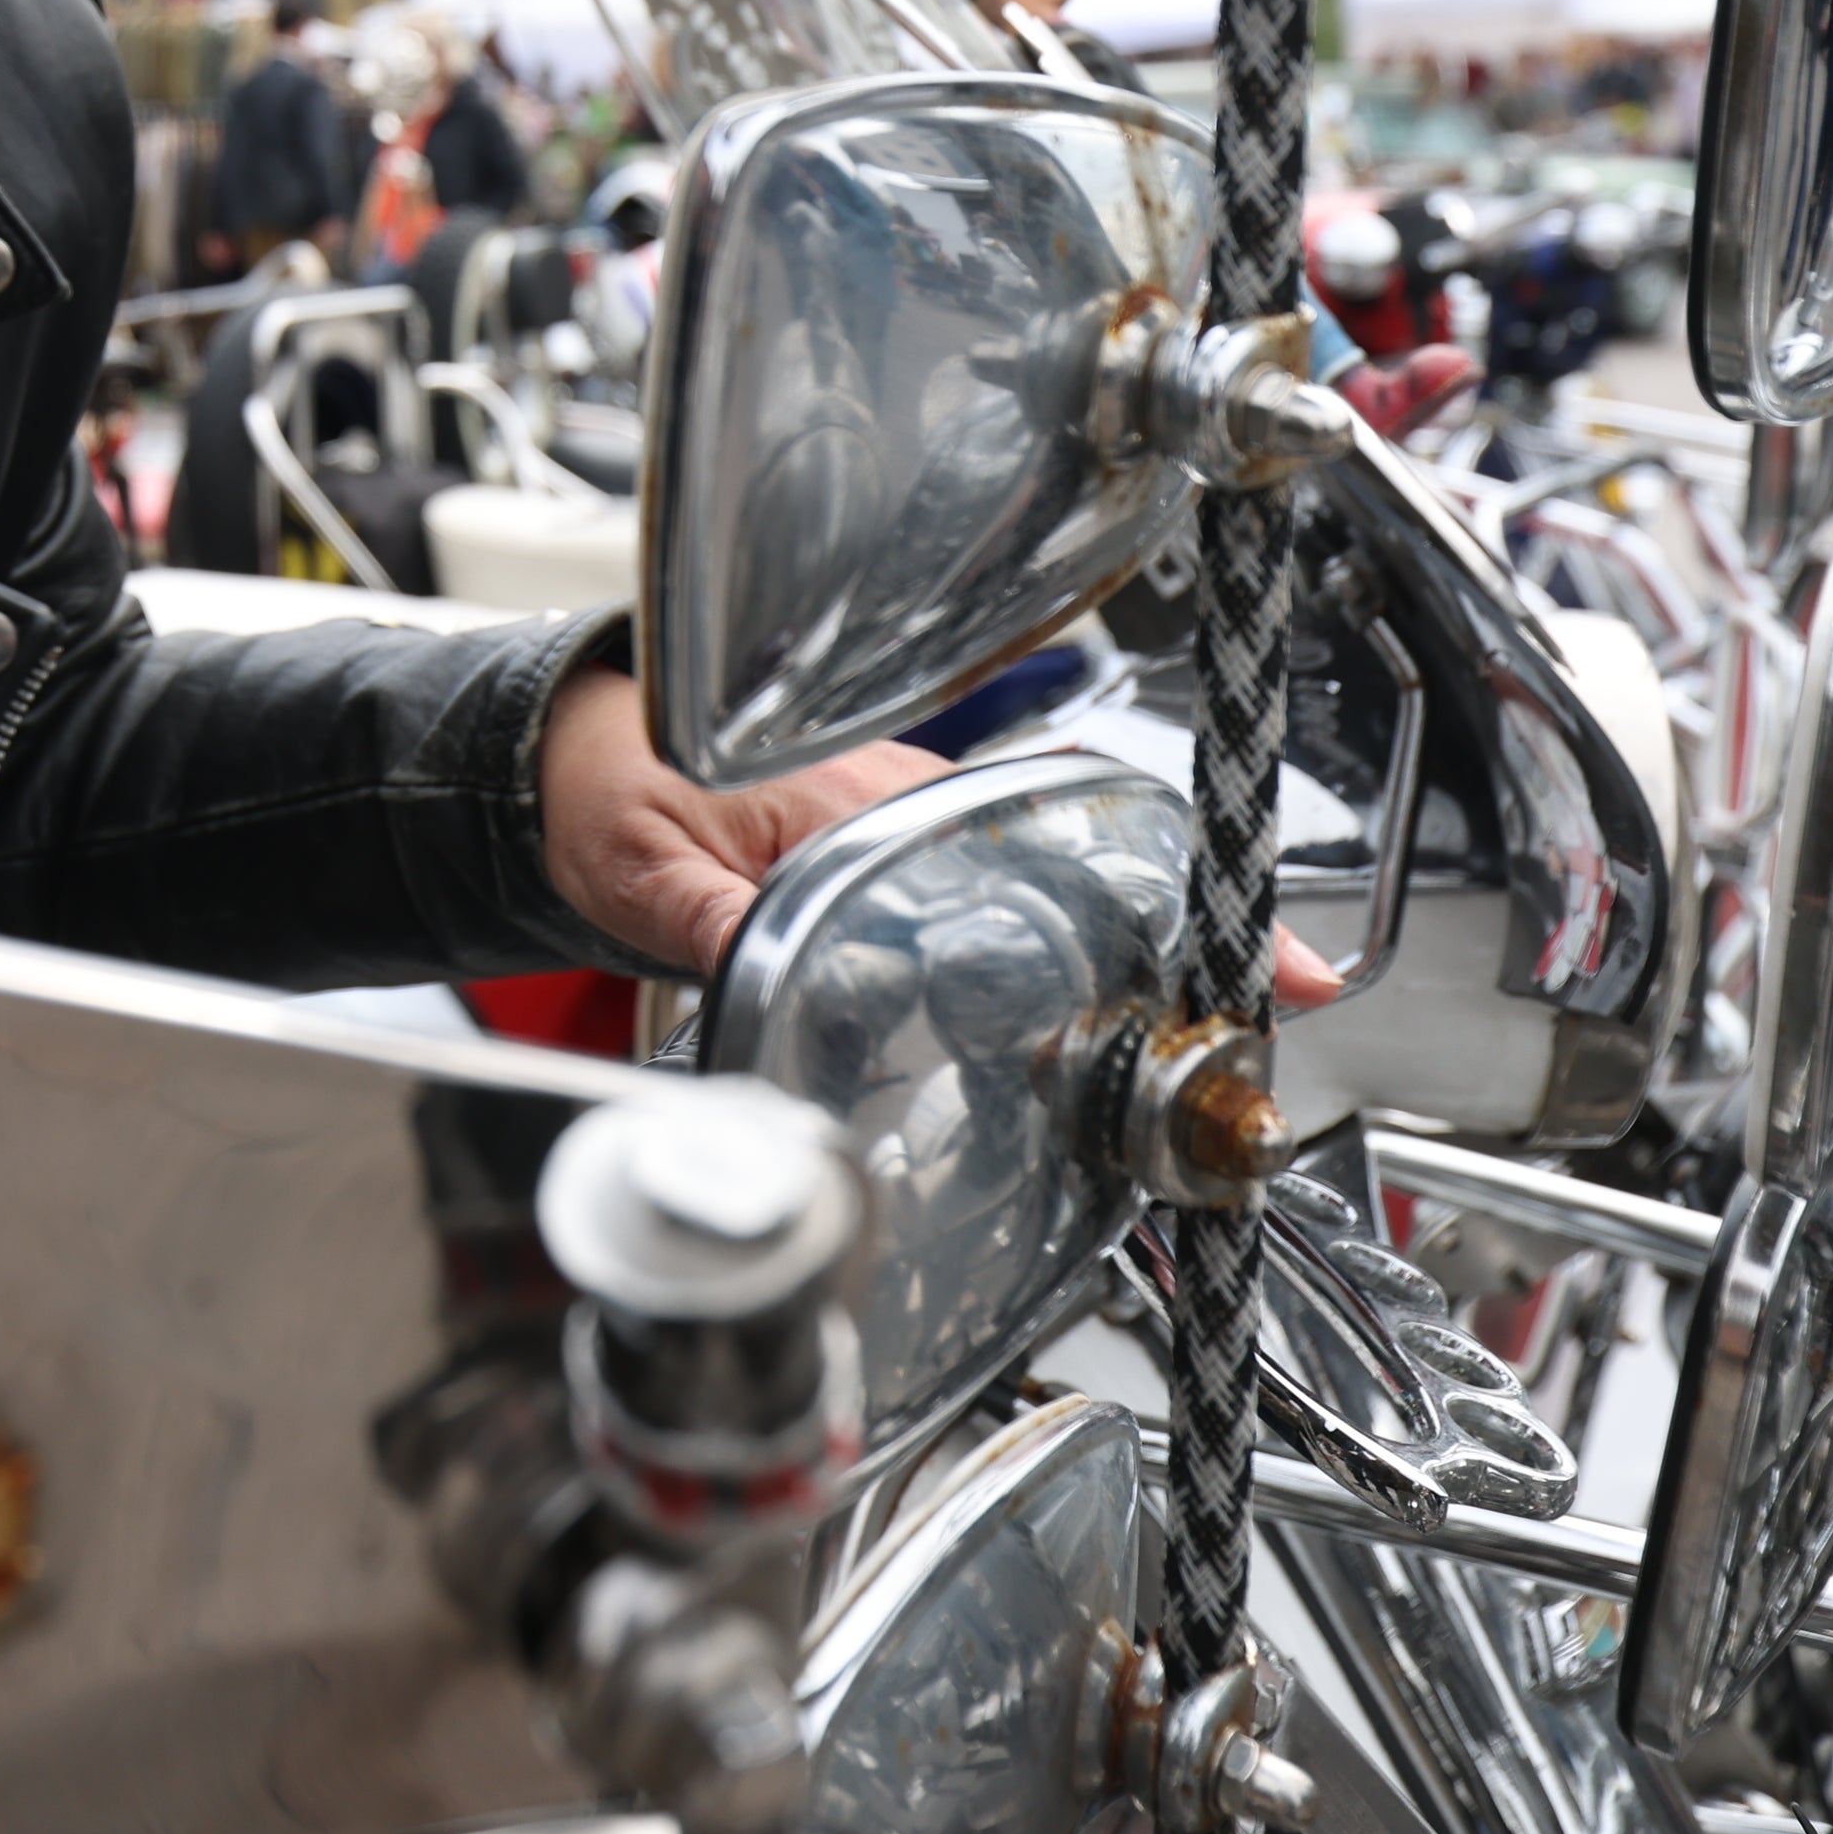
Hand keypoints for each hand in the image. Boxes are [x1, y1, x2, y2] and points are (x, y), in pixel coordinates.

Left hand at [536, 667, 1352, 1008]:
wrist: (562, 763)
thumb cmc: (610, 779)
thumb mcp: (650, 861)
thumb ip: (708, 920)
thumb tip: (751, 964)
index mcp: (887, 796)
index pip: (1062, 831)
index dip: (1177, 891)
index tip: (1269, 954)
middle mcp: (922, 823)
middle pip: (1094, 886)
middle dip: (1190, 960)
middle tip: (1263, 1045)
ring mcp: (919, 861)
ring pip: (1062, 919)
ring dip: (1137, 985)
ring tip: (1205, 1070)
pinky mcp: (897, 902)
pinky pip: (1007, 939)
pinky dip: (1066, 992)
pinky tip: (1097, 1059)